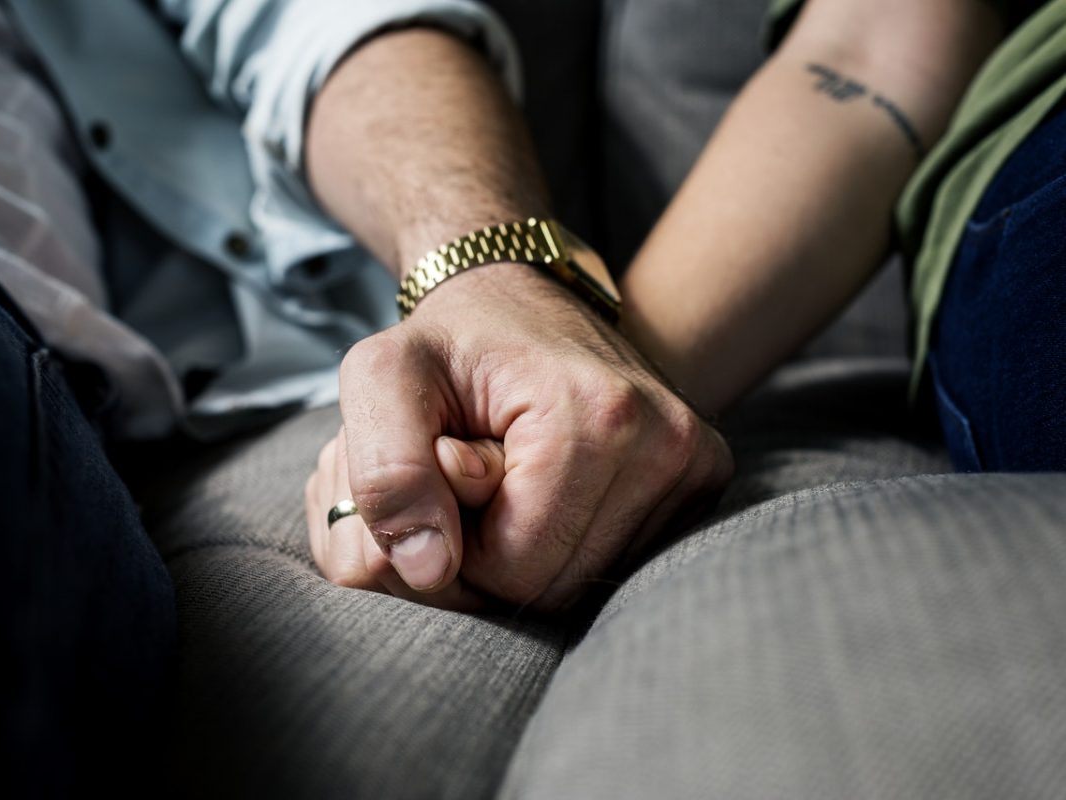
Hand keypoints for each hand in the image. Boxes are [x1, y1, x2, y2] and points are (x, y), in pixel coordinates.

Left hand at [320, 264, 732, 610]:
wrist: (519, 297)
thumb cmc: (447, 343)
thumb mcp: (381, 379)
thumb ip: (386, 474)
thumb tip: (426, 571)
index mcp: (597, 414)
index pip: (514, 569)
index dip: (457, 544)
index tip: (450, 470)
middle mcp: (667, 442)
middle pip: (556, 587)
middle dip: (492, 552)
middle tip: (474, 473)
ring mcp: (695, 462)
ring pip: (585, 582)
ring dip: (527, 547)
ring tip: (509, 474)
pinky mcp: (702, 477)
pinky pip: (617, 560)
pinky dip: (568, 538)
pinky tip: (549, 483)